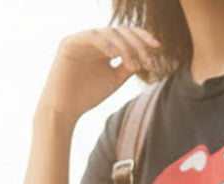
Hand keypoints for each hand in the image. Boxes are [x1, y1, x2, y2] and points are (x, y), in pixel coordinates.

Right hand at [39, 27, 162, 123]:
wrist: (64, 110)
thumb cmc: (87, 96)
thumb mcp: (115, 79)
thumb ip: (129, 65)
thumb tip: (148, 54)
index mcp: (105, 46)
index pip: (127, 35)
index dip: (143, 39)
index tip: (159, 49)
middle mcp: (94, 39)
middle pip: (122, 31)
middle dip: (138, 44)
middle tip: (149, 60)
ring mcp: (82, 39)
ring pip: (110, 33)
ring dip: (126, 47)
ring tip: (134, 65)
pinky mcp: (70, 42)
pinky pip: (93, 36)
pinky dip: (106, 43)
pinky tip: (116, 55)